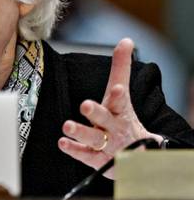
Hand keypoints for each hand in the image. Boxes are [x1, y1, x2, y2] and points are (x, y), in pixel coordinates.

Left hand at [57, 38, 162, 178]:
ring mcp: (108, 145)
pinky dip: (74, 150)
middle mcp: (115, 127)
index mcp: (120, 110)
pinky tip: (62, 142)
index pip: (121, 101)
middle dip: (96, 112)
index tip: (115, 89)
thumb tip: (126, 40)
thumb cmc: (122, 117)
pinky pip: (86, 155)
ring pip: (94, 138)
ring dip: (80, 132)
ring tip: (67, 126)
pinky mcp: (99, 160)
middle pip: (106, 119)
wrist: (138, 153)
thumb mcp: (121, 94)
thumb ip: (120, 69)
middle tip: (85, 105)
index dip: (117, 96)